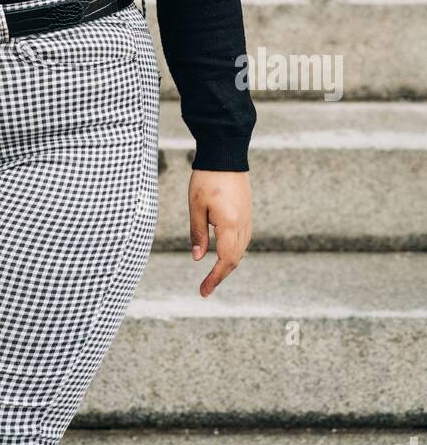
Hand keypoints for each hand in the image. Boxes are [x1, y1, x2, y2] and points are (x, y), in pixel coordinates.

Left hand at [188, 169, 251, 296]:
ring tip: (213, 274)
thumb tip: (198, 258)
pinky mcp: (247, 212)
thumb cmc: (207, 178)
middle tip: (205, 288)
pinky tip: (225, 253)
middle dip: (221, 275)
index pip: (225, 261)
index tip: (204, 291)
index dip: (215, 278)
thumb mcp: (196, 206)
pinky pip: (244, 239)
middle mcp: (243, 225)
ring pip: (241, 250)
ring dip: (228, 264)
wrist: (226, 153)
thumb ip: (198, 233)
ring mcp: (247, 218)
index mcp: (230, 225)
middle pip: (235, 259)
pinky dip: (234, 251)